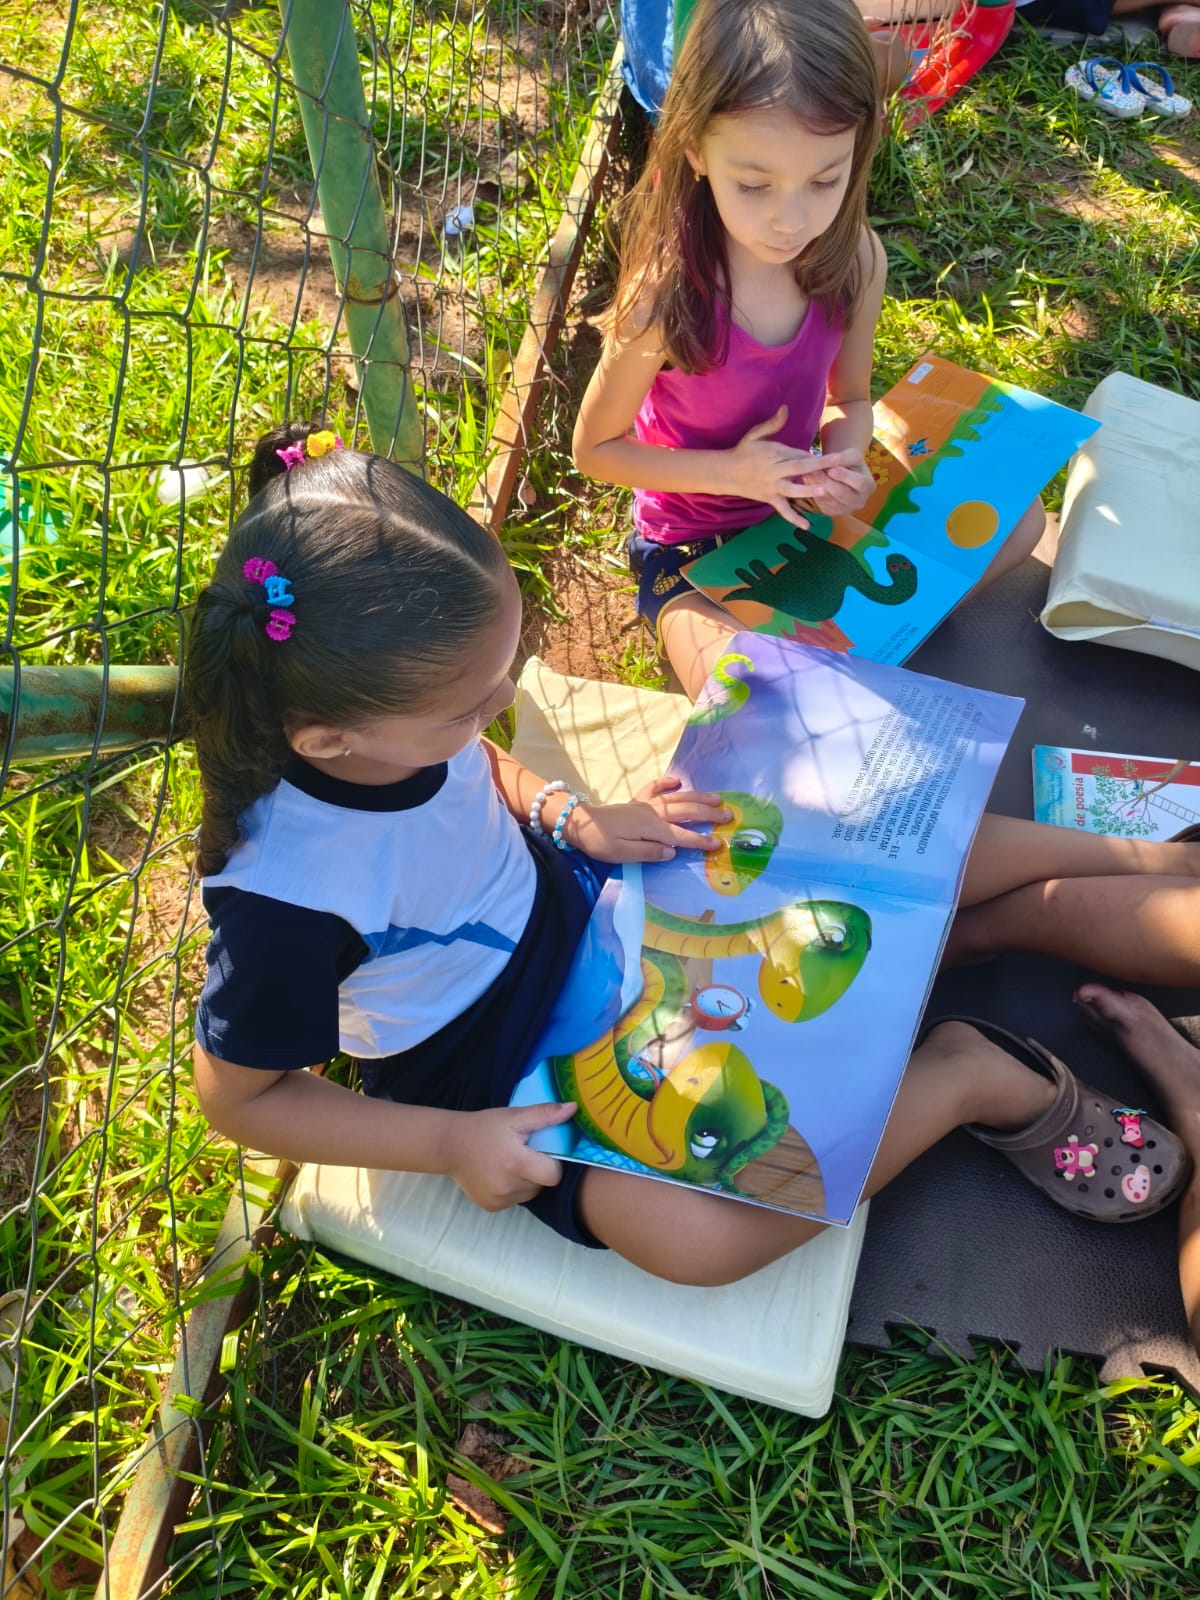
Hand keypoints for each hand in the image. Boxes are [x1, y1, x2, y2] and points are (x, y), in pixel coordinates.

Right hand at [444, 1101, 577, 1210]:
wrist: (450, 1145)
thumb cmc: (485, 1127)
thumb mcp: (514, 1116)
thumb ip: (545, 1114)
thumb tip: (574, 1108)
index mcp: (516, 1163)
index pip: (554, 1175)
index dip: (552, 1163)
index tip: (540, 1151)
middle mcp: (508, 1186)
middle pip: (542, 1185)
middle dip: (538, 1170)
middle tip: (523, 1153)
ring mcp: (499, 1200)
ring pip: (530, 1194)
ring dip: (526, 1181)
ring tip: (510, 1163)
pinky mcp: (491, 1207)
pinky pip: (515, 1200)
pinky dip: (513, 1189)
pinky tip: (500, 1174)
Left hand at [559, 777, 731, 863]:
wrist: (579, 822)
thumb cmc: (599, 842)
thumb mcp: (622, 854)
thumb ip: (649, 852)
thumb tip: (672, 851)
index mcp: (650, 828)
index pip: (681, 836)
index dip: (701, 841)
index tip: (719, 844)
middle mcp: (652, 813)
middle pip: (686, 812)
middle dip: (709, 814)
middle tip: (729, 815)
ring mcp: (645, 804)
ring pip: (677, 798)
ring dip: (698, 797)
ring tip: (717, 798)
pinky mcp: (636, 801)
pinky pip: (655, 788)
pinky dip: (667, 783)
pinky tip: (678, 781)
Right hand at [725, 405, 824, 527]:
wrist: (725, 473)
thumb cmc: (743, 451)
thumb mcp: (755, 434)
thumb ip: (772, 424)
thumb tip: (785, 408)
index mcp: (774, 453)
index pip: (798, 453)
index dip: (815, 455)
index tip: (833, 456)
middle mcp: (774, 471)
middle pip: (799, 467)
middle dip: (819, 465)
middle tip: (837, 464)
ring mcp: (772, 487)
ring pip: (792, 489)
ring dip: (808, 490)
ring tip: (824, 490)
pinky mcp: (770, 499)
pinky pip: (783, 510)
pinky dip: (794, 518)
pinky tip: (808, 525)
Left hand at [797, 448, 873, 517]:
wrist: (843, 474)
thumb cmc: (849, 462)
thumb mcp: (851, 456)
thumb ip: (843, 458)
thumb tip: (830, 461)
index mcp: (868, 486)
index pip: (859, 483)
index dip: (845, 476)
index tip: (831, 469)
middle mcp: (859, 501)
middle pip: (842, 494)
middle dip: (827, 482)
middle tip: (814, 472)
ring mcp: (844, 509)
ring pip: (829, 499)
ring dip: (817, 487)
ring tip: (807, 474)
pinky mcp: (831, 512)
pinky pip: (821, 504)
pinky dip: (813, 493)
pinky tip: (806, 482)